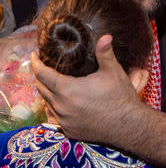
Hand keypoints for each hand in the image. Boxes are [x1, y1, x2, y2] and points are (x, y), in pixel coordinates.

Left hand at [31, 35, 165, 166]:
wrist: (128, 125)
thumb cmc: (120, 97)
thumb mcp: (113, 71)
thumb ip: (105, 53)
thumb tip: (105, 36)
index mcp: (68, 90)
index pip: (43, 75)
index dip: (36, 64)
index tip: (34, 56)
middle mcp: (62, 107)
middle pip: (42, 89)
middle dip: (41, 77)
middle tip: (44, 68)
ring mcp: (65, 121)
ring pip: (47, 104)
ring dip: (47, 93)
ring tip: (52, 84)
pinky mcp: (70, 131)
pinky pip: (55, 118)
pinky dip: (55, 109)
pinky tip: (61, 103)